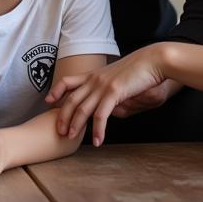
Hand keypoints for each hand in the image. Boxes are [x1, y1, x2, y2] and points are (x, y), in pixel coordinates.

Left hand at [46, 49, 168, 145]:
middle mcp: (95, 79)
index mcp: (94, 74)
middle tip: (59, 131)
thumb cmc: (139, 69)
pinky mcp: (114, 92)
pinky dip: (98, 129)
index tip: (48, 100)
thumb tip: (109, 107)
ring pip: (82, 108)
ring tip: (71, 138)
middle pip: (71, 99)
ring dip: (75, 125)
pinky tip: (97, 141)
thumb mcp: (119, 79)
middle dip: (62, 116)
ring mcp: (103, 85)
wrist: (153, 60)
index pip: (68, 81)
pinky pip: (101, 115)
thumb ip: (109, 92)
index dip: (56, 90)